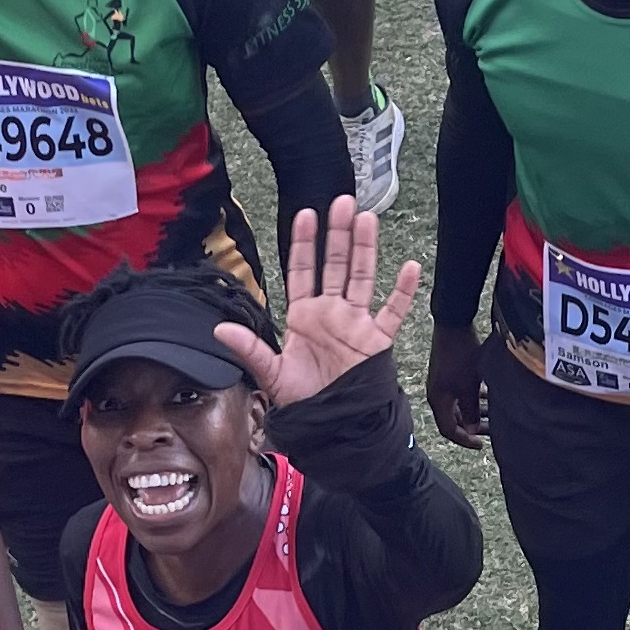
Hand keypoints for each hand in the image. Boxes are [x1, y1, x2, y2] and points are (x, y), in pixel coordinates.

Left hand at [224, 198, 420, 409]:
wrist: (337, 427)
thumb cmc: (305, 401)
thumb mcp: (272, 373)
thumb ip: (250, 349)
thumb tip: (220, 329)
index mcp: (304, 316)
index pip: (304, 271)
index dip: (305, 243)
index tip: (306, 214)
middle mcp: (331, 313)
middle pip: (336, 265)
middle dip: (338, 234)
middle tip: (342, 202)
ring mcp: (357, 323)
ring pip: (363, 277)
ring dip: (366, 249)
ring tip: (367, 219)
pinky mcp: (378, 340)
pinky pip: (393, 311)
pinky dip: (403, 291)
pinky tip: (409, 268)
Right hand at [424, 317, 488, 448]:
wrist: (453, 323)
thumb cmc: (461, 355)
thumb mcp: (469, 386)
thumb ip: (471, 410)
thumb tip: (472, 429)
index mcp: (438, 400)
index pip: (448, 430)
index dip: (465, 440)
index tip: (481, 444)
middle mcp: (437, 393)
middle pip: (455, 418)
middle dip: (474, 426)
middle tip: (492, 431)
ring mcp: (442, 382)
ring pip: (460, 405)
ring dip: (476, 411)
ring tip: (494, 415)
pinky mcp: (449, 371)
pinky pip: (461, 392)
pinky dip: (474, 397)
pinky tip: (489, 396)